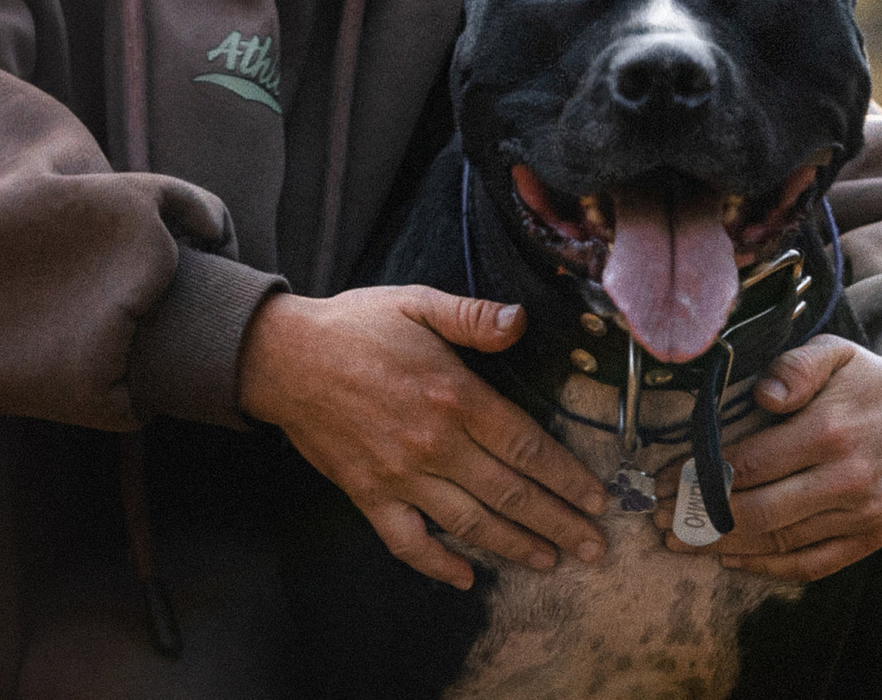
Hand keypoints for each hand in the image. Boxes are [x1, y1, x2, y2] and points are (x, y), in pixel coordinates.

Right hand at [237, 287, 610, 588]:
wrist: (284, 358)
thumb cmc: (355, 328)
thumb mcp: (418, 302)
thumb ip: (473, 317)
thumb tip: (520, 322)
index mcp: (454, 396)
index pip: (527, 447)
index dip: (567, 477)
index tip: (598, 499)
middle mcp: (433, 443)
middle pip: (509, 493)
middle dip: (558, 523)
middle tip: (594, 548)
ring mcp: (400, 475)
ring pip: (469, 523)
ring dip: (515, 547)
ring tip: (550, 561)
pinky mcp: (368, 494)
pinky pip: (408, 541)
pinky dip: (438, 565)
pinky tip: (466, 578)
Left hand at [660, 335, 881, 581]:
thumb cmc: (865, 381)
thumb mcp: (833, 351)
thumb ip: (795, 366)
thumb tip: (765, 395)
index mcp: (830, 431)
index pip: (748, 465)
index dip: (698, 476)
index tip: (663, 479)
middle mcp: (849, 479)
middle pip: (758, 512)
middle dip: (700, 519)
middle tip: (663, 519)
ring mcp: (862, 515)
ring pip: (780, 543)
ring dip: (724, 547)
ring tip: (684, 542)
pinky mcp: (871, 538)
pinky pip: (812, 565)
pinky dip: (768, 569)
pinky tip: (732, 559)